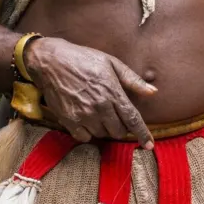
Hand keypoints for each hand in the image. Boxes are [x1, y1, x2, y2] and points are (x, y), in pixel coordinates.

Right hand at [26, 37, 157, 148]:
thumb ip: (133, 80)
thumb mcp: (111, 63)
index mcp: (112, 92)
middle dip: (121, 127)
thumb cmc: (83, 59)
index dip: (143, 134)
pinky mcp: (69, 121)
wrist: (51, 61)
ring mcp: (83, 115)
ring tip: (98, 112)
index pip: (132, 119)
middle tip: (115, 115)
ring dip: (105, 128)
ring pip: (103, 135)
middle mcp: (99, 106)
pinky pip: (85, 137)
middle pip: (119, 131)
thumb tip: (152, 92)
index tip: (149, 145)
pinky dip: (89, 132)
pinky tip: (87, 118)